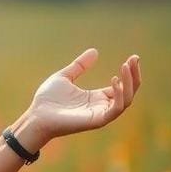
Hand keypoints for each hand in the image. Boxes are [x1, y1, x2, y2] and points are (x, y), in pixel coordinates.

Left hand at [25, 48, 141, 140]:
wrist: (36, 115)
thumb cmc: (47, 100)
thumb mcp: (64, 77)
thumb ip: (80, 66)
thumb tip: (95, 51)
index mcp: (96, 97)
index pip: (121, 85)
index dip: (129, 72)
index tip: (134, 57)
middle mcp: (102, 106)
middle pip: (128, 92)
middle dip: (134, 76)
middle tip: (135, 59)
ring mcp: (101, 114)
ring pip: (126, 100)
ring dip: (129, 83)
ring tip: (125, 66)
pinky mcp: (97, 120)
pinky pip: (116, 109)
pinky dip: (120, 95)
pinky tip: (115, 81)